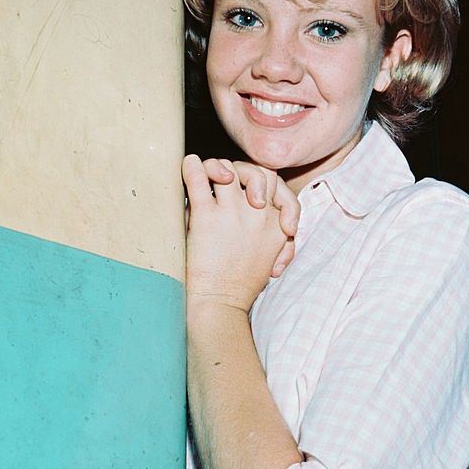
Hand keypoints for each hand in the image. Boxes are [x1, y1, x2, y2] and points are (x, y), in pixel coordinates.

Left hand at [199, 158, 299, 277]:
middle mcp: (259, 214)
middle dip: (247, 171)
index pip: (279, 187)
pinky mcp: (206, 217)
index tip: (256, 199)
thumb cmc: (242, 285)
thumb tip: (259, 208)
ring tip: (210, 172)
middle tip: (232, 181)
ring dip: (218, 166)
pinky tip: (188, 163)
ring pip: (229, 169)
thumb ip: (267, 230)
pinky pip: (198, 180)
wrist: (220, 304)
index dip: (269, 186)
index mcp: (276, 225)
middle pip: (259, 172)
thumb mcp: (269, 256)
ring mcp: (232, 213)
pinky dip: (192, 167)